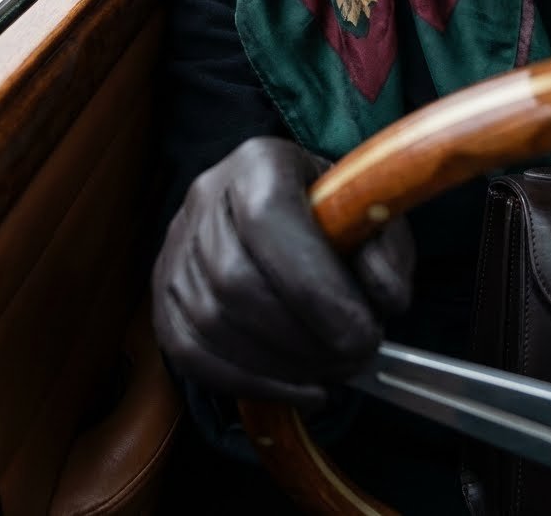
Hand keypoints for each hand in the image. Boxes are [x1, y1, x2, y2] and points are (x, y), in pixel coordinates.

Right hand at [151, 135, 414, 406]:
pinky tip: (295, 388)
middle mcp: (207, 196)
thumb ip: (386, 251)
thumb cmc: (331, 213)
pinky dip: (248, 382)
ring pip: (210, 321)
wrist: (288, 209)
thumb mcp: (372, 214)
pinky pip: (189, 352)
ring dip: (279, 365)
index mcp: (259, 162)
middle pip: (234, 278)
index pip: (267, 218)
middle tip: (353, 359)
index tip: (363, 331)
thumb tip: (384, 298)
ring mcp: (177, 245)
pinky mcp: (165, 294)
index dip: (315, 286)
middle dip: (301, 337)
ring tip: (331, 372)